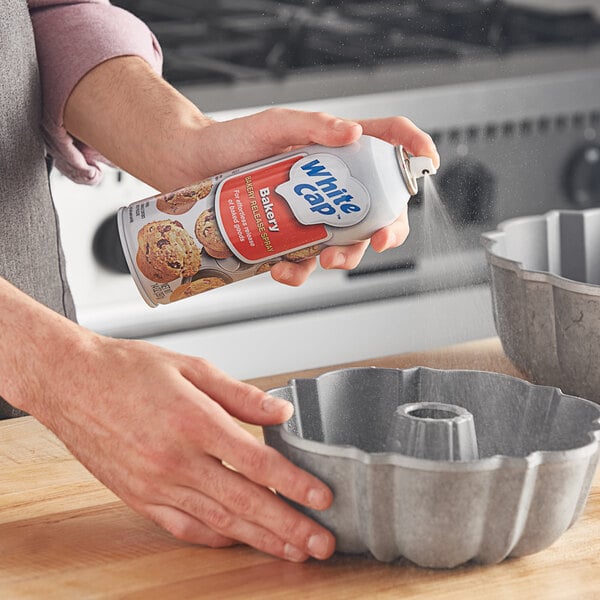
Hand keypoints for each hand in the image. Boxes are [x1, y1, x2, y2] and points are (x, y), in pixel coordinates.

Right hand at [5, 284, 334, 561]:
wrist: (71, 383)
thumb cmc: (129, 370)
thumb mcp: (191, 367)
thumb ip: (240, 394)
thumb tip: (281, 414)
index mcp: (193, 422)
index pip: (257, 462)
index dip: (295, 484)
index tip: (323, 499)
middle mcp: (175, 460)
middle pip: (244, 502)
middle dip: (289, 527)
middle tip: (322, 544)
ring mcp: (155, 484)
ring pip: (218, 522)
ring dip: (260, 539)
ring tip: (293, 552)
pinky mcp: (139, 497)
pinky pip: (184, 527)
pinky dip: (216, 537)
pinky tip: (240, 540)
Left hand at [189, 109, 439, 285]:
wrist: (188, 169)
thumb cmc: (229, 142)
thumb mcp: (271, 124)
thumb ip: (312, 126)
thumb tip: (353, 134)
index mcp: (334, 150)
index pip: (386, 143)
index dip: (413, 150)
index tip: (428, 162)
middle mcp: (329, 186)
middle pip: (378, 209)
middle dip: (388, 229)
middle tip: (380, 240)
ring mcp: (310, 215)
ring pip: (345, 244)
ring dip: (345, 258)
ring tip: (324, 258)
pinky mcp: (286, 239)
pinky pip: (303, 263)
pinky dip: (297, 272)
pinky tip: (281, 268)